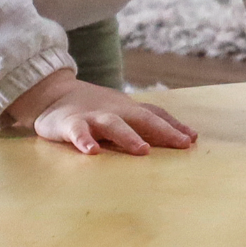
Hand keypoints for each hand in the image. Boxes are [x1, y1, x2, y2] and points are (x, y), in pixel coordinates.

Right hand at [9, 69, 196, 155]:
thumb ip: (152, 123)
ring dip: (128, 137)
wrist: (53, 93)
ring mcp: (93, 117)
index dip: (174, 126)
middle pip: (143, 119)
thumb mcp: (125, 113)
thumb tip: (191, 136)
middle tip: (182, 144)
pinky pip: (77, 133)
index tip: (193, 139)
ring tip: (142, 150)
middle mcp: (115, 111)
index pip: (155, 115)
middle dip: (164, 131)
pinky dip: (85, 141)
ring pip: (113, 126)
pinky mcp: (69, 124)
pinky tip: (92, 153)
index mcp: (129, 110)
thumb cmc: (96, 109)